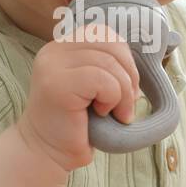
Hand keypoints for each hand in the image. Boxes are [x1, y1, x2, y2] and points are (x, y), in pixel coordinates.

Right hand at [17, 22, 140, 173]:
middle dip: (129, 74)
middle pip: (110, 43)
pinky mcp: (57, 84)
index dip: (124, 58)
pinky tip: (101, 113)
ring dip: (123, 93)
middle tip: (125, 103)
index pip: (104, 33)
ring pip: (109, 63)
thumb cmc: (75, 124)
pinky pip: (103, 80)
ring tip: (115, 112)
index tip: (124, 87)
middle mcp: (53, 51)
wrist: (47, 153)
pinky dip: (113, 99)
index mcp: (61, 47)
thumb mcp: (93, 87)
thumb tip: (138, 57)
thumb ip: (106, 65)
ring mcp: (53, 66)